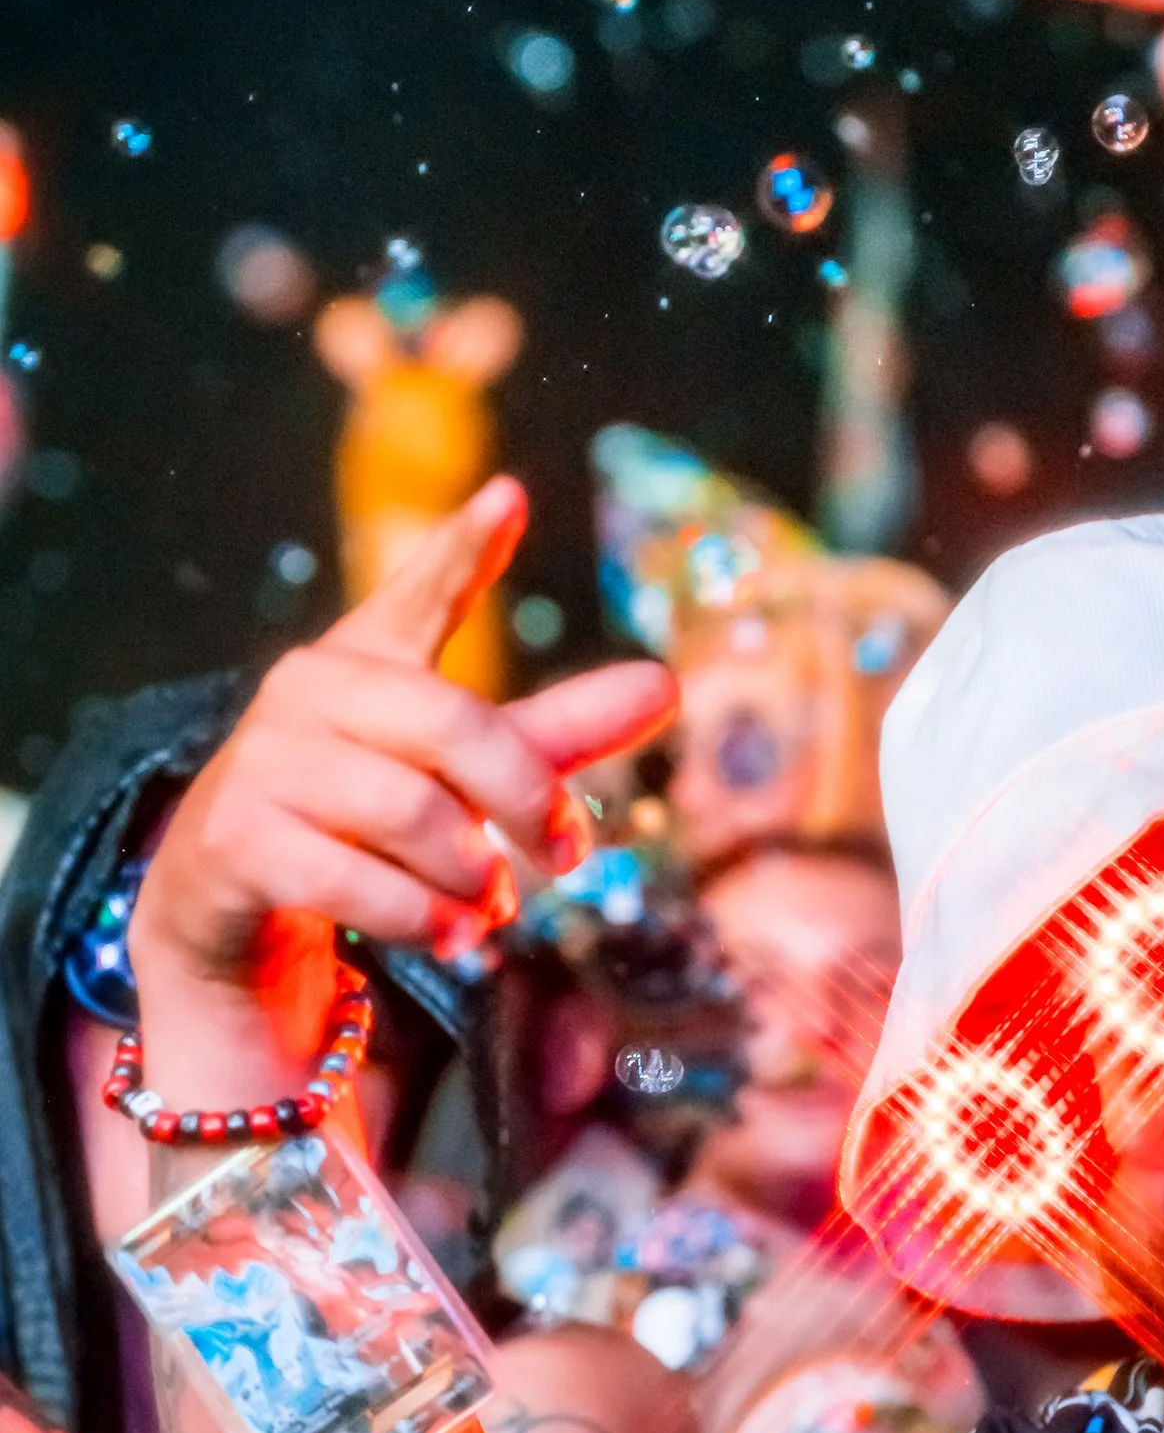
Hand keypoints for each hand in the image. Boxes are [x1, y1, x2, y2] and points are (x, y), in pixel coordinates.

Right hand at [131, 480, 674, 1100]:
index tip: (510, 497)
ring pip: (411, 813)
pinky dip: (421, 920)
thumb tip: (665, 682)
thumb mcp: (464, 777)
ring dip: (472, 876)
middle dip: (527, 800)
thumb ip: (556, 735)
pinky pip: (357, 881)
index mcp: (366, 660)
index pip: (418, 594)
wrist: (230, 906)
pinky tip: (445, 935)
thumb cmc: (364, 821)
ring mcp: (263, 761)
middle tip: (565, 855)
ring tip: (488, 906)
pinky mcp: (235, 839)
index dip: (462, 548)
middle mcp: (307, 692)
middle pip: (458, 726)